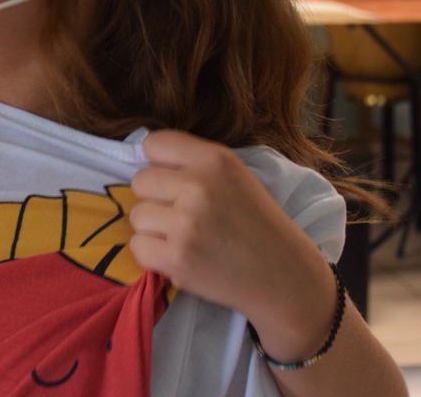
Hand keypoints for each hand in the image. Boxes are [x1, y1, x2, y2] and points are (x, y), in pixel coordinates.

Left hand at [128, 130, 332, 329]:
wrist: (284, 276)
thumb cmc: (257, 224)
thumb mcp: (235, 176)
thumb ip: (194, 164)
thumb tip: (146, 161)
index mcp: (214, 159)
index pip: (154, 143)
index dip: (159, 165)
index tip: (173, 182)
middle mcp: (198, 186)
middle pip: (140, 181)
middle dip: (156, 199)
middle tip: (183, 216)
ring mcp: (185, 223)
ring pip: (137, 216)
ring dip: (154, 229)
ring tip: (185, 238)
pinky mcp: (177, 257)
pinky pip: (137, 247)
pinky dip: (154, 256)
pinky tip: (181, 256)